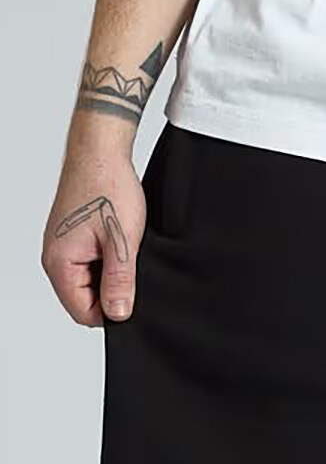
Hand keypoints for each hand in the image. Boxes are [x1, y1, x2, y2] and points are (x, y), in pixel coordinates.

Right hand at [42, 135, 145, 325]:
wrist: (99, 149)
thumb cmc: (107, 186)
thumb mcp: (122, 242)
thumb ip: (119, 282)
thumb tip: (118, 314)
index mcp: (60, 264)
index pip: (83, 313)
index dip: (111, 313)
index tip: (132, 296)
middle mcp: (54, 258)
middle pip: (85, 301)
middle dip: (110, 294)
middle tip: (131, 270)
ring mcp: (61, 248)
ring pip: (89, 283)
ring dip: (110, 276)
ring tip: (123, 252)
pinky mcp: (71, 239)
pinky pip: (90, 265)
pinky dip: (106, 261)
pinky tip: (118, 244)